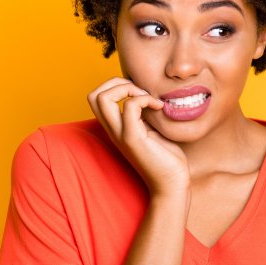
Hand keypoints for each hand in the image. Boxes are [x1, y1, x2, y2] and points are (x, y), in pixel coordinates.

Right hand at [88, 77, 189, 195]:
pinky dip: (144, 99)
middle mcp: (113, 130)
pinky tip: (159, 107)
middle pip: (93, 95)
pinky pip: (129, 106)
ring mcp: (121, 134)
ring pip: (103, 98)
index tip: (140, 92)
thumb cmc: (166, 157)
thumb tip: (147, 95)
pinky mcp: (133, 139)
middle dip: (116, 82)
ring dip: (128, 88)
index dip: (115, 85)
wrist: (172, 183)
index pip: (96, 98)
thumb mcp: (151, 129)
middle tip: (140, 91)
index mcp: (116, 127)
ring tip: (148, 98)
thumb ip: (143, 114)